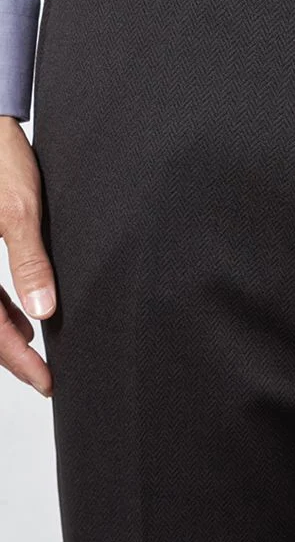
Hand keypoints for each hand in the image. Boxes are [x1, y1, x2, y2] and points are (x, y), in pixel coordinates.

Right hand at [0, 116, 54, 396]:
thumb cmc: (0, 160)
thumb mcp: (18, 210)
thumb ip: (29, 261)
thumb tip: (42, 312)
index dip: (15, 358)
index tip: (44, 381)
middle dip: (9, 353)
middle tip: (43, 377)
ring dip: (3, 332)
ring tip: (37, 354)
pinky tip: (23, 317)